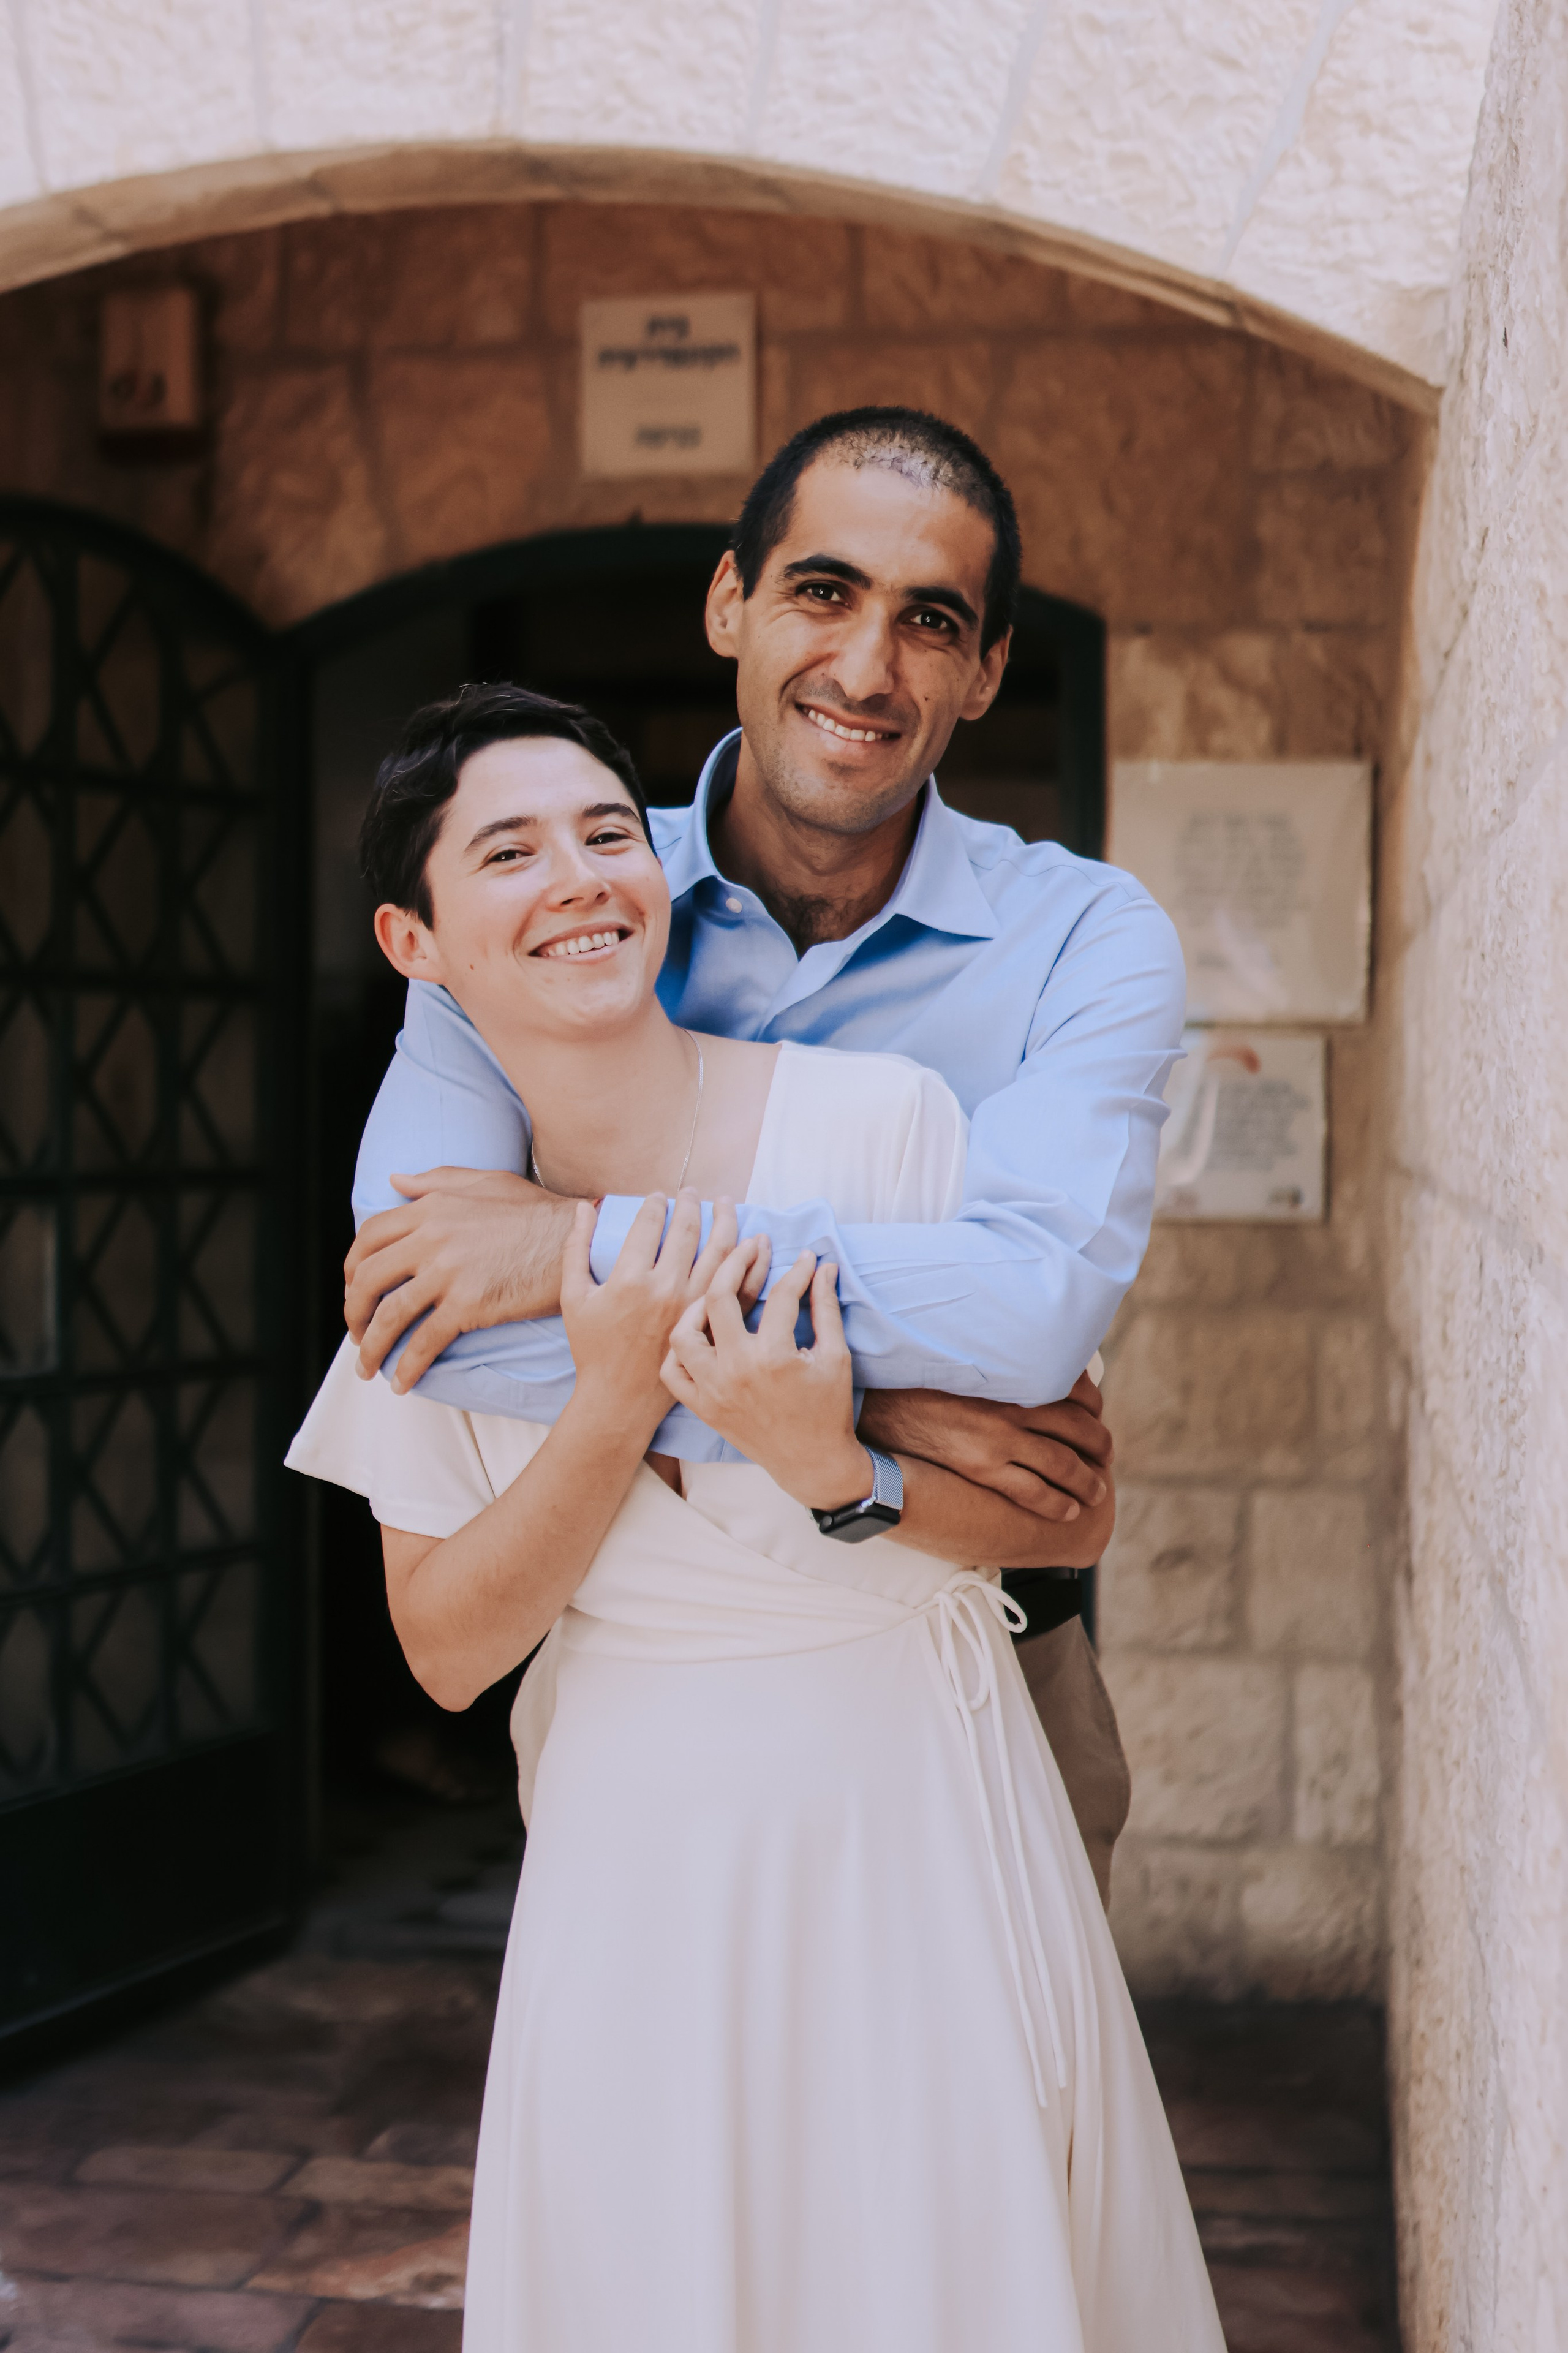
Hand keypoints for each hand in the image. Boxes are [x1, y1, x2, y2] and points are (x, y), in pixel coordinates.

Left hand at [345, 1168, 579, 1390]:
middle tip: (357, 1332)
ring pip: (389, 1315)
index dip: (352, 1269)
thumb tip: (394, 1181)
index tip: (355, 1290)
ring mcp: (448, 1272)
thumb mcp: (486, 1182)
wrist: (581, 1241)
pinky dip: (407, 1367)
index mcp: (431, 1207)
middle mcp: (432, 1237)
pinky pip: (424, 1342)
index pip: (369, 1237)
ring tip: (368, 1367)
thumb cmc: (538, 1212)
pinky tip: (401, 1383)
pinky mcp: (469, 1305)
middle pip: (368, 1278)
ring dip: (370, 1347)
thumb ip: (436, 1181)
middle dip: (353, 1311)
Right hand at [562, 1192, 756, 1429]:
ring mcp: (694, 1308)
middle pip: (687, 1231)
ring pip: (721, 1252)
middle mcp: (666, 1290)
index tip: (658, 1196)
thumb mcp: (574, 1297)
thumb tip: (583, 1206)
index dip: (655, 1204)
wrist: (620, 1397)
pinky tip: (755, 1242)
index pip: (649, 1225)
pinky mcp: (712, 1325)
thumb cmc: (593, 1348)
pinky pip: (741, 1287)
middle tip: (693, 1192)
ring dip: (727, 1221)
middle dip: (691, 1204)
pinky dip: (752, 1261)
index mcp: (630, 1280)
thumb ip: (575, 1248)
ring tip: (725, 1203)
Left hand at [661, 1248, 870, 1510]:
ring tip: (715, 1290)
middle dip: (735, 1261)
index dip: (797, 1271)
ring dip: (695, 1304)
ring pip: (683, 1333)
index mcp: (773, 1357)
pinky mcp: (702, 1407)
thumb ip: (826, 1307)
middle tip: (750, 1246)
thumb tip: (822, 1265)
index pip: (780, 1296)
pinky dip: (678, 1350)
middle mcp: (736, 1371)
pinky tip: (697, 1332)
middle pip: (719, 1298)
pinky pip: (672, 1372)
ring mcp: (713, 1390)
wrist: (812, 1463)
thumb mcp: (835, 1356)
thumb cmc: (828, 1408)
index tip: (805, 1257)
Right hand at [856, 1369, 1111, 1525]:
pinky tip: (1069, 1510)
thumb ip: (1001, 1366)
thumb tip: (1024, 1368)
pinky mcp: (982, 1466)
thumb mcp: (969, 1363)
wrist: (881, 1403)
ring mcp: (1000, 1438)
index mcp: (1015, 1374)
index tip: (1097, 1416)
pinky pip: (1033, 1491)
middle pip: (1079, 1429)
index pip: (1076, 1390)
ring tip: (1097, 1490)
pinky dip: (1058, 1502)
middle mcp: (1015, 1405)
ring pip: (1063, 1464)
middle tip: (1106, 1457)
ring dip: (1087, 1480)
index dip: (1094, 1407)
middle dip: (1099, 1446)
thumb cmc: (923, 1378)